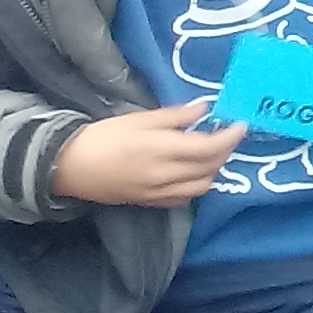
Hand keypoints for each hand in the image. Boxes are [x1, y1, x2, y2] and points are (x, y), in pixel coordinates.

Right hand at [52, 99, 245, 207]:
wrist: (70, 166)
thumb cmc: (105, 136)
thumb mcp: (140, 118)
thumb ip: (176, 116)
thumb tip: (205, 109)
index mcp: (162, 151)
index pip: (209, 148)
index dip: (230, 137)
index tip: (241, 124)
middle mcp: (165, 176)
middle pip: (210, 168)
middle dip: (226, 151)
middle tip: (228, 134)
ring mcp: (158, 193)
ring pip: (201, 186)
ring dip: (214, 169)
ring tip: (212, 151)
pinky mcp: (149, 203)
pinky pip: (184, 198)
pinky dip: (197, 185)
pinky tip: (195, 171)